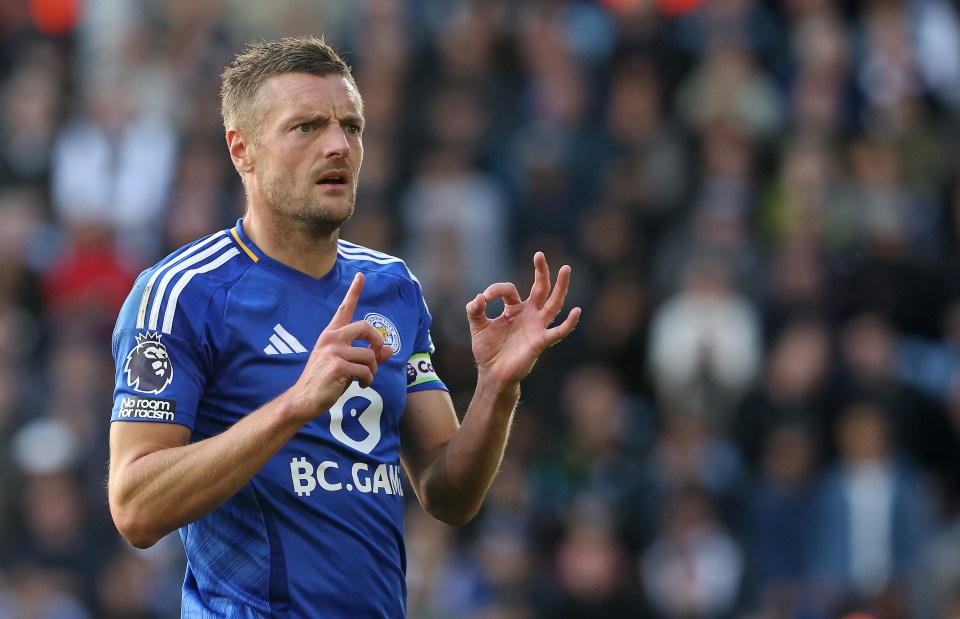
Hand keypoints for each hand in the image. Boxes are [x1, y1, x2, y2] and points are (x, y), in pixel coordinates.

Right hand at [289, 273, 393, 420]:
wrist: (304, 399)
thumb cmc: (325, 381)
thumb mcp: (346, 364)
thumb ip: (368, 355)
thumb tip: (389, 349)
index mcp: (331, 334)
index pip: (344, 309)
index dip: (354, 291)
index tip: (361, 276)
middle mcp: (332, 338)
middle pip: (366, 326)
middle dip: (377, 340)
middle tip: (377, 354)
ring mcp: (334, 351)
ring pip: (370, 354)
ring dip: (373, 369)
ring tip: (364, 378)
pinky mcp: (338, 366)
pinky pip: (366, 370)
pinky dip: (368, 379)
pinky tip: (360, 385)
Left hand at [466, 252, 580, 391]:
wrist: (493, 375)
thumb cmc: (488, 351)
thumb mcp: (478, 327)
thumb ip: (475, 311)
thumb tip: (478, 298)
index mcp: (514, 309)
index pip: (509, 290)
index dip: (496, 290)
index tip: (483, 299)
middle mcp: (529, 314)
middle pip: (540, 288)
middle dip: (541, 271)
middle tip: (539, 254)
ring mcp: (537, 326)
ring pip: (554, 303)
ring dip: (561, 287)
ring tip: (566, 269)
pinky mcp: (541, 341)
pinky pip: (559, 332)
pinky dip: (569, 323)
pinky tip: (577, 311)